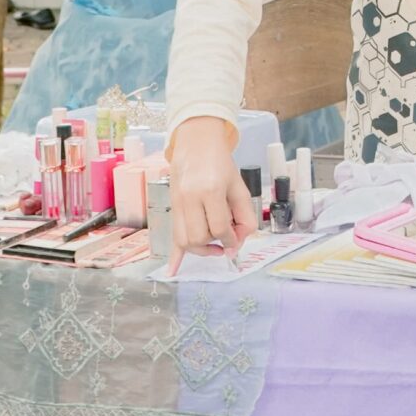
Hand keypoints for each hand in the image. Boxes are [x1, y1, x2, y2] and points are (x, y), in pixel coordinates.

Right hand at [167, 116, 255, 270]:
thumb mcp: (240, 187)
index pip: (220, 228)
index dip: (231, 239)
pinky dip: (174, 256)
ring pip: (184, 241)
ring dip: (200, 249)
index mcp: (210, 190)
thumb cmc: (221, 164)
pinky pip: (170, 237)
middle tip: (225, 237)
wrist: (196, 143)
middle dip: (215, 243)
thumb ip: (244, 216)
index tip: (236, 239)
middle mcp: (189, 198)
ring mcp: (177, 203)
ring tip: (213, 244)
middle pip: (199, 237)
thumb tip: (237, 244)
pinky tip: (173, 271)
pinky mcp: (171, 208)